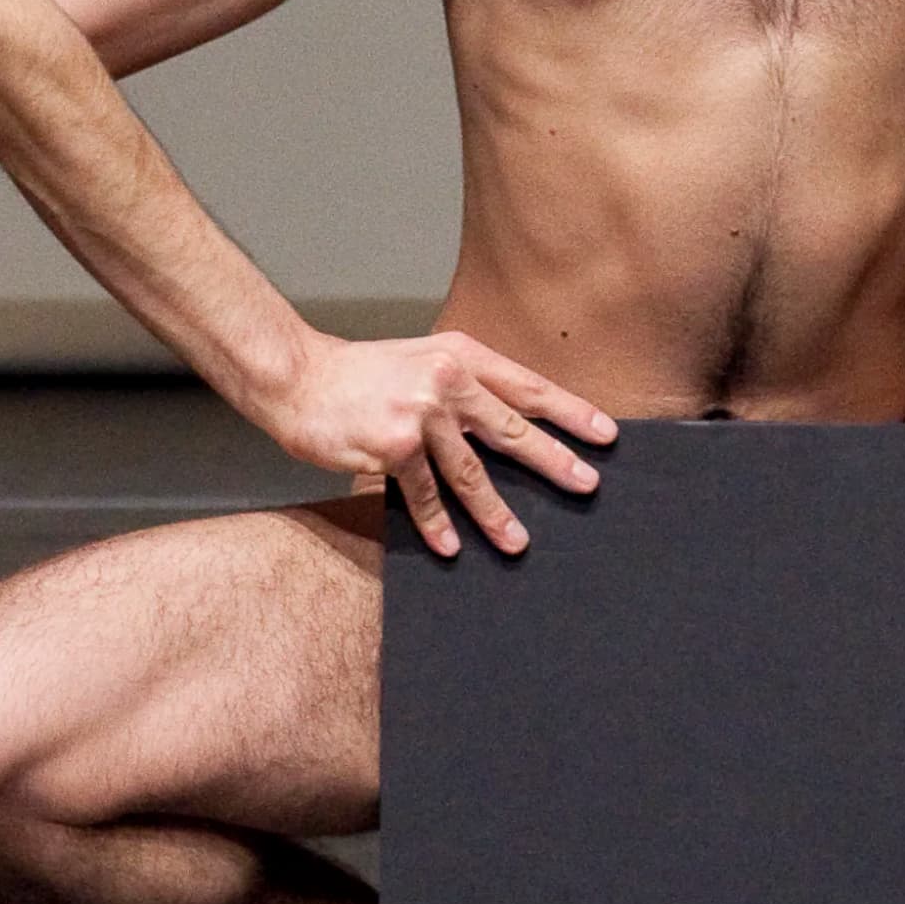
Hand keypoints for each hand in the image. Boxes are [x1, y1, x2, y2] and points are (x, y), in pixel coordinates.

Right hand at [272, 324, 614, 558]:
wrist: (298, 376)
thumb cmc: (360, 375)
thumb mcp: (420, 361)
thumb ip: (461, 386)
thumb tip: (504, 426)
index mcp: (459, 355)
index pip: (526, 387)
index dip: (570, 412)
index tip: (605, 434)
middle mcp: (446, 380)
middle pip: (513, 429)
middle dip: (554, 461)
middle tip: (586, 485)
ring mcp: (420, 414)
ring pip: (471, 472)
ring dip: (496, 512)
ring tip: (518, 542)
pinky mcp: (392, 447)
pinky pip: (424, 494)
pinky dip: (437, 524)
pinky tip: (452, 548)